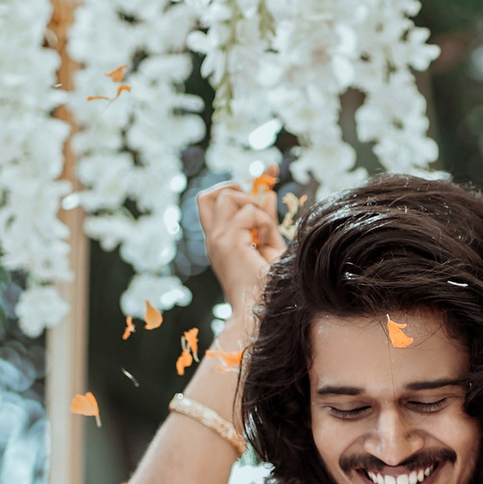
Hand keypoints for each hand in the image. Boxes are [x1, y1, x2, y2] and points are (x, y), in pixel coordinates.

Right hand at [196, 179, 283, 318]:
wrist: (262, 314)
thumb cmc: (268, 289)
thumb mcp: (271, 246)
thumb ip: (266, 220)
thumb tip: (269, 194)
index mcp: (220, 241)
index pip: (218, 200)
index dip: (247, 181)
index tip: (273, 169)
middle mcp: (213, 239)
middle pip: (209, 194)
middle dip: (240, 189)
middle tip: (262, 211)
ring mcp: (216, 240)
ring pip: (227, 196)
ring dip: (253, 207)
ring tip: (265, 233)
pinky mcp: (226, 243)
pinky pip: (248, 212)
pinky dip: (263, 222)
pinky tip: (266, 243)